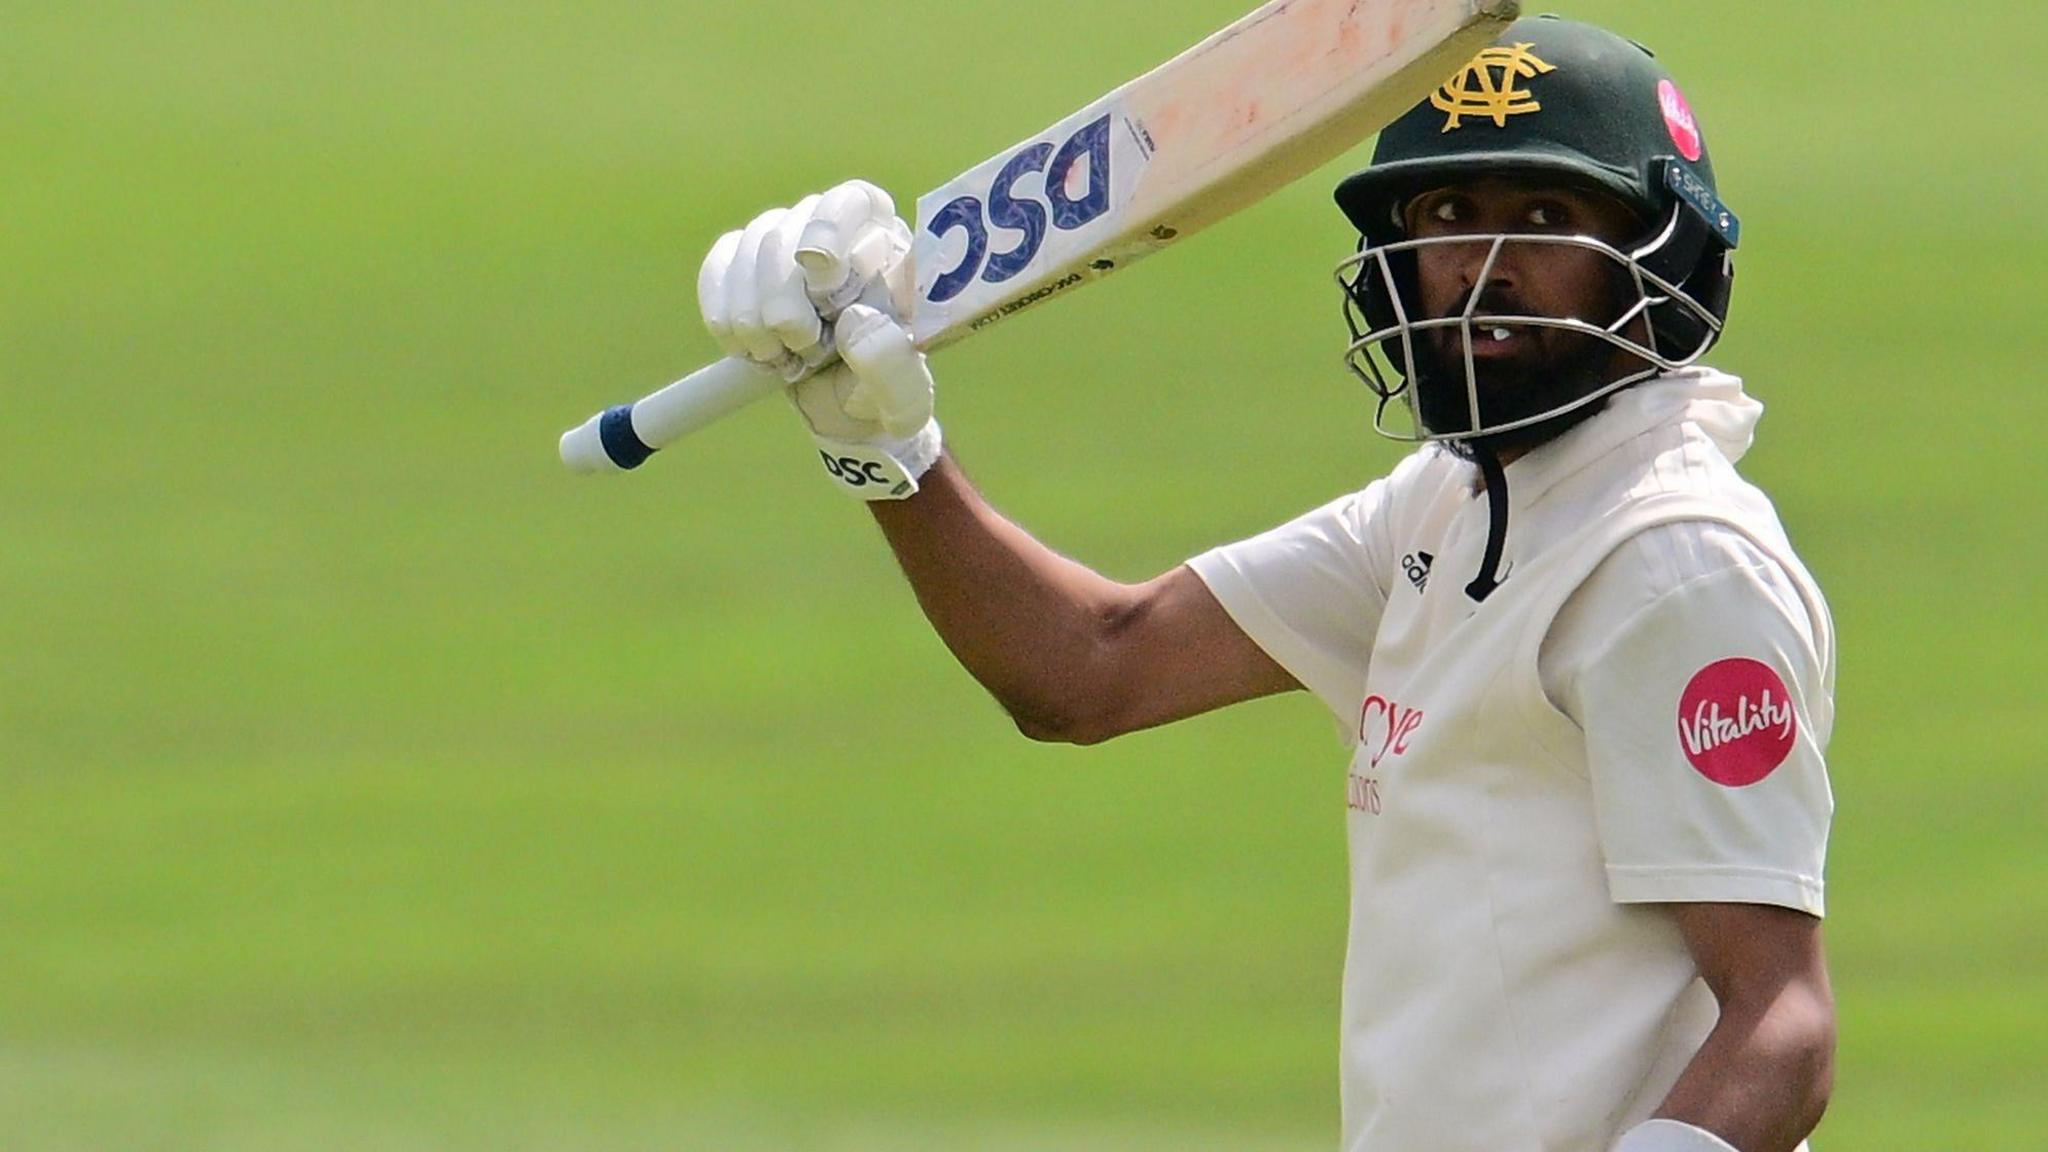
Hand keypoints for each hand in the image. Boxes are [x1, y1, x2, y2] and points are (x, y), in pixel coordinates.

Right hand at [697, 181, 939, 499]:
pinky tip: (744, 347)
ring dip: (754, 316)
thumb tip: (854, 321)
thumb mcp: (902, 397)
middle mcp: (835, 231)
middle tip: (803, 350)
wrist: (845, 410)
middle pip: (789, 229)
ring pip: (749, 248)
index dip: (828, 229)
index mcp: (886, 248)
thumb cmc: (881, 393)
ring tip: (779, 358)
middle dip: (784, 301)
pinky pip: (719, 267)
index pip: (854, 201)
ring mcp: (785, 243)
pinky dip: (723, 312)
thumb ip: (890, 365)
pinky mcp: (745, 265)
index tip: (822, 282)